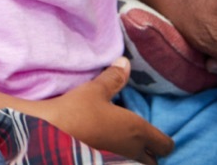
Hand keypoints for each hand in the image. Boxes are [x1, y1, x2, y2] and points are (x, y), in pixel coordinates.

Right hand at [33, 59, 172, 164]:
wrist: (50, 138)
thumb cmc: (76, 112)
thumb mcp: (93, 90)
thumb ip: (113, 78)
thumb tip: (126, 62)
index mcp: (138, 131)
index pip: (166, 145)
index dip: (163, 139)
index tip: (153, 131)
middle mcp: (133, 150)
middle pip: (154, 160)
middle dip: (150, 151)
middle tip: (138, 138)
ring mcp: (119, 161)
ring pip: (136, 163)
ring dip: (134, 155)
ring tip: (121, 142)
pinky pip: (121, 163)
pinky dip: (119, 159)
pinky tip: (105, 148)